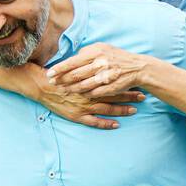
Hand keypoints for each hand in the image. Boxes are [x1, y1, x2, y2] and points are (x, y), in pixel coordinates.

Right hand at [25, 63, 144, 129]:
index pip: (112, 82)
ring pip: (107, 109)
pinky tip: (117, 124)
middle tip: (142, 97)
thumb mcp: (75, 67)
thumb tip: (103, 61)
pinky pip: (94, 122)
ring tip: (135, 110)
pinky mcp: (77, 116)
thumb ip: (89, 66)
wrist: (42, 86)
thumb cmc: (59, 76)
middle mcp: (89, 94)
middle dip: (129, 96)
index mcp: (90, 81)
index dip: (125, 84)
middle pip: (113, 95)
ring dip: (122, 110)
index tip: (138, 83)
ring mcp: (84, 106)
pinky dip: (106, 124)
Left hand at [46, 43, 147, 97]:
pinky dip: (84, 94)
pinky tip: (78, 94)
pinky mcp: (110, 87)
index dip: (60, 69)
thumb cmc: (118, 57)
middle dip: (62, 80)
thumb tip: (73, 57)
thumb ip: (87, 52)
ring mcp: (105, 77)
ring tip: (62, 90)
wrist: (138, 67)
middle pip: (75, 74)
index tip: (50, 73)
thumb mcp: (103, 48)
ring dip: (71, 88)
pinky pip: (93, 93)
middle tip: (52, 83)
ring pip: (82, 85)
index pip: (72, 62)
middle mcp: (100, 64)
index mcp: (96, 53)